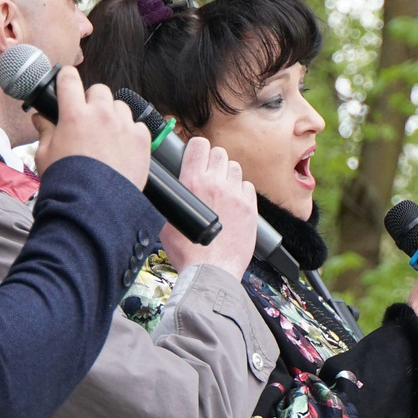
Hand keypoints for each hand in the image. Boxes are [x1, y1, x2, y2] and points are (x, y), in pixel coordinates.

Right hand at [28, 68, 150, 188]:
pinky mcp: (141, 140)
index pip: (69, 79)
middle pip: (99, 90)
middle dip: (93, 100)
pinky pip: (137, 125)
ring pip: (120, 106)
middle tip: (88, 118)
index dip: (67, 78)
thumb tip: (40, 118)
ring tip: (107, 136)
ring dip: (113, 115)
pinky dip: (131, 133)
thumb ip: (46, 132)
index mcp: (73, 114)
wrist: (94, 206)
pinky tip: (122, 148)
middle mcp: (100, 114)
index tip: (67, 81)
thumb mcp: (46, 156)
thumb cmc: (67, 182)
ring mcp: (123, 125)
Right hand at [161, 137, 258, 277]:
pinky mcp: (250, 208)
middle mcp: (215, 184)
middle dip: (213, 162)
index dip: (197, 148)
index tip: (197, 155)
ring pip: (234, 168)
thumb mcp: (168, 220)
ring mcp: (235, 196)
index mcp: (191, 183)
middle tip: (209, 176)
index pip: (199, 145)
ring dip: (227, 175)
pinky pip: (248, 186)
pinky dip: (241, 191)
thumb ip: (172, 197)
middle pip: (219, 153)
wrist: (211, 272)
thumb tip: (168, 186)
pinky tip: (233, 204)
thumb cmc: (187, 252)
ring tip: (221, 191)